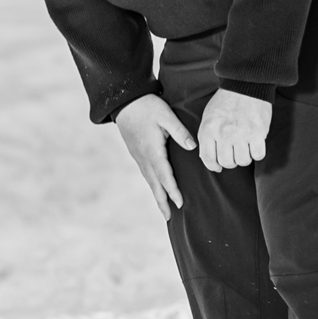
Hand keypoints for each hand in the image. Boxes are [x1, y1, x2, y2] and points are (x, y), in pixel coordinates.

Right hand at [114, 94, 195, 219]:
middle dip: (162, 201)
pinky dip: (152, 185)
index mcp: (152, 150)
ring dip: (157, 195)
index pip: (165, 175)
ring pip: (149, 180)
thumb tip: (192, 147)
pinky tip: (156, 188)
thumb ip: (179, 131)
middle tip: (169, 218)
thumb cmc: (147, 106)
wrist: (124, 100)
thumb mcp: (166, 115)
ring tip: (164, 209)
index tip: (180, 204)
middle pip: (154, 184)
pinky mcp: (136, 153)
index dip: (173, 190)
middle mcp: (144, 157)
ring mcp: (138, 156)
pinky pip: (146, 173)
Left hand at [197, 88, 272, 172]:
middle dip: (231, 161)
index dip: (214, 166)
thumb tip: (208, 158)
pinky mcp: (258, 133)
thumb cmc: (226, 101)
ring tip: (245, 148)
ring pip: (243, 161)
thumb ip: (206, 136)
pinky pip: (258, 155)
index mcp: (209, 129)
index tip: (218, 166)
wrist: (246, 85)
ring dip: (244, 157)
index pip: (208, 158)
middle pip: (227, 163)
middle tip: (234, 154)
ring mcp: (241, 134)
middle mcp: (224, 134)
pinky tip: (255, 146)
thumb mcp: (208, 117)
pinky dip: (257, 153)